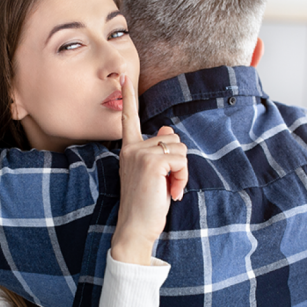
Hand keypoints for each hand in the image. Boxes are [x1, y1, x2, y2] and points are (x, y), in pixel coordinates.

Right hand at [111, 74, 187, 265]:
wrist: (135, 229)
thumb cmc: (145, 205)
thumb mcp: (153, 175)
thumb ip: (157, 150)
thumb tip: (165, 128)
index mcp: (128, 150)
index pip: (128, 118)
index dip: (128, 97)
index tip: (123, 76)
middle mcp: (131, 148)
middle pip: (172, 138)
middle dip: (178, 162)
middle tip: (167, 184)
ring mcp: (140, 154)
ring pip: (180, 149)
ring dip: (181, 172)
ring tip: (168, 190)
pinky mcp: (152, 163)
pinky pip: (181, 160)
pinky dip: (182, 177)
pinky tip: (172, 193)